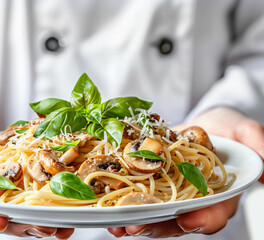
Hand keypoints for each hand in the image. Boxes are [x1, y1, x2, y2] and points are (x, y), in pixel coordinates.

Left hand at [108, 106, 261, 237]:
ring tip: (117, 223)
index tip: (189, 220)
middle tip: (136, 227)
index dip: (203, 220)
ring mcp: (169, 194)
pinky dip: (123, 206)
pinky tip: (108, 210)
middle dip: (157, 226)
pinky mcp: (149, 184)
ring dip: (135, 220)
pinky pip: (136, 199)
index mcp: (218, 193)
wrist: (199, 123)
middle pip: (176, 220)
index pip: (214, 213)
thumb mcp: (243, 130)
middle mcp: (192, 200)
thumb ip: (256, 142)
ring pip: (154, 214)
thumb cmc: (225, 127)